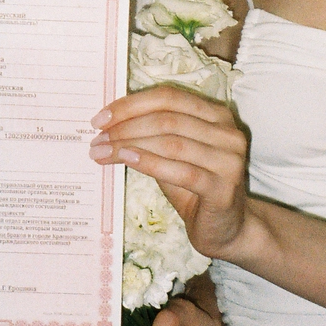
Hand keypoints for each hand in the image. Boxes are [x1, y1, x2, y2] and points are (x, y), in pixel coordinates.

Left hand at [90, 84, 248, 259]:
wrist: (225, 228)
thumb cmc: (194, 188)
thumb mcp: (172, 154)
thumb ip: (152, 133)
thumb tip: (108, 122)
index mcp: (216, 115)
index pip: (169, 97)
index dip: (131, 105)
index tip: (100, 119)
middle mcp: (228, 132)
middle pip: (168, 118)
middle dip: (125, 127)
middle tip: (97, 139)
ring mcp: (229, 160)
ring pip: (172, 143)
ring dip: (130, 145)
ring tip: (103, 152)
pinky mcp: (224, 188)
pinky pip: (182, 171)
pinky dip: (150, 163)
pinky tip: (127, 160)